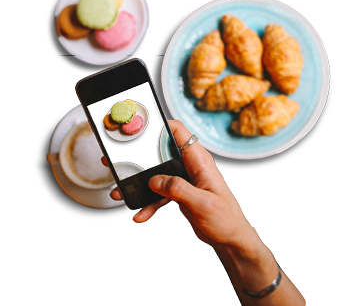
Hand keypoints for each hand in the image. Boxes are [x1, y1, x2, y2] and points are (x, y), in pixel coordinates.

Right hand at [111, 120, 253, 248]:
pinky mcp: (179, 192)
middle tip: (122, 163)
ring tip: (123, 193)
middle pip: (162, 152)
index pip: (180, 132)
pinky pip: (159, 193)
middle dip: (141, 158)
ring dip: (140, 184)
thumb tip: (155, 180)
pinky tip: (141, 214)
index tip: (141, 129)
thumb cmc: (226, 219)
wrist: (230, 238)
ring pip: (157, 174)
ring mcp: (184, 179)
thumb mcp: (202, 204)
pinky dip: (149, 202)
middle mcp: (191, 166)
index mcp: (200, 161)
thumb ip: (178, 189)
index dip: (161, 125)